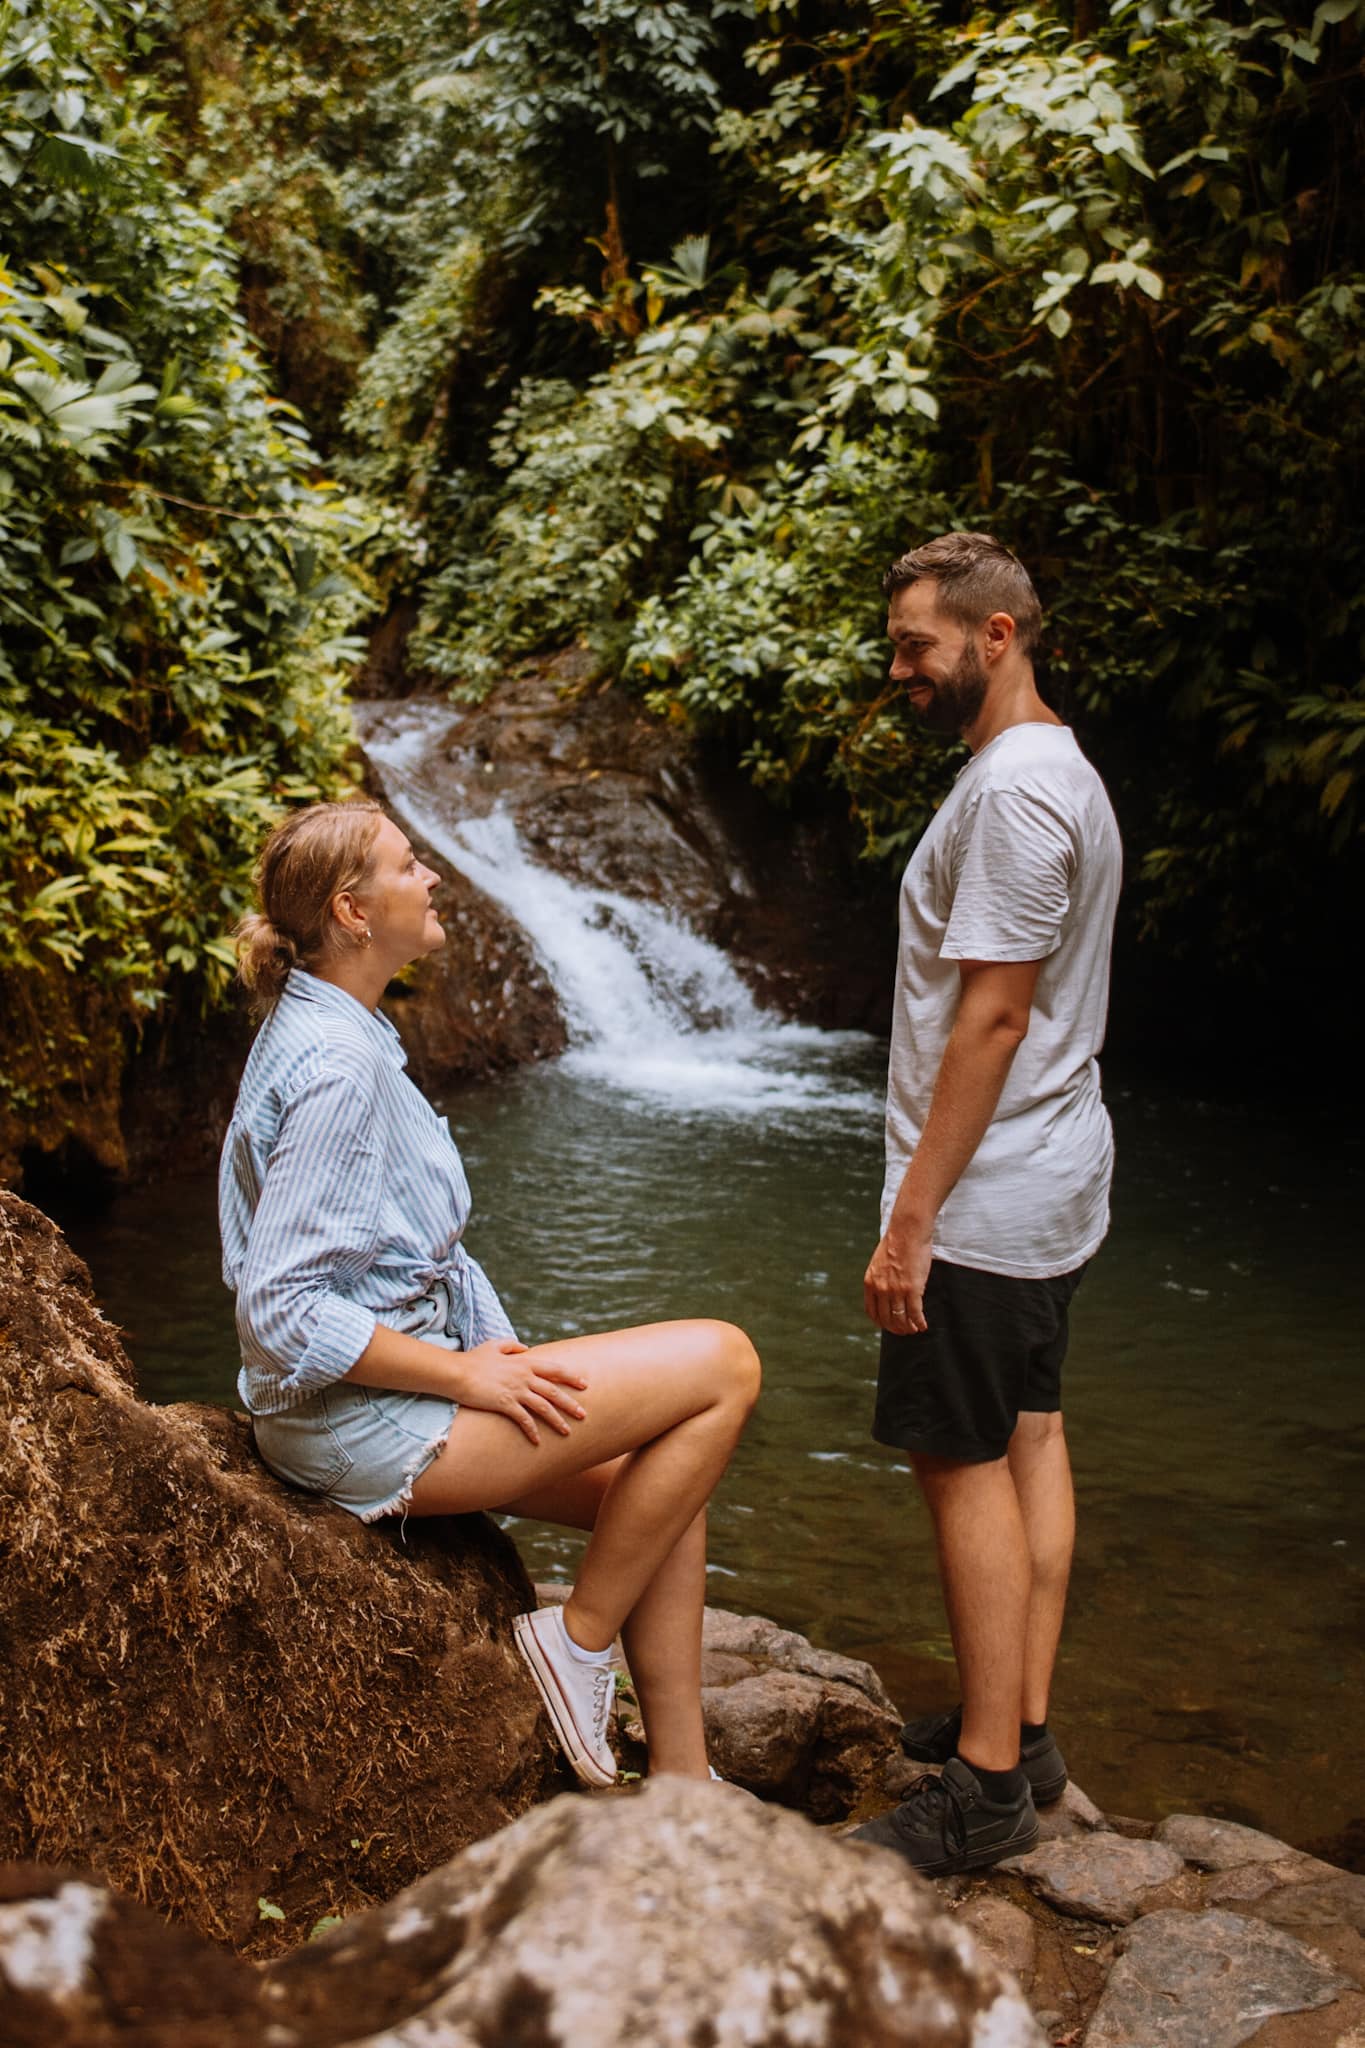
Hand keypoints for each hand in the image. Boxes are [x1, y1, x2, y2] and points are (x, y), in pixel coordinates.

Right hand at [454, 1340, 588, 1444]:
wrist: (457, 1372)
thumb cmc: (473, 1359)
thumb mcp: (495, 1345)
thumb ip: (512, 1345)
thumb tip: (525, 1348)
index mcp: (524, 1362)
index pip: (554, 1369)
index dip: (571, 1376)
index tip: (585, 1384)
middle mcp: (524, 1376)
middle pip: (554, 1391)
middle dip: (570, 1403)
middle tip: (583, 1414)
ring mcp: (515, 1390)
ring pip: (543, 1407)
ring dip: (557, 1420)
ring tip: (568, 1431)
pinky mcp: (505, 1404)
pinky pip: (523, 1420)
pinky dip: (532, 1431)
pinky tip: (538, 1441)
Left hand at [864, 1226, 932, 1334]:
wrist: (907, 1231)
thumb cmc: (896, 1243)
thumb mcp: (879, 1263)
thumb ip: (880, 1279)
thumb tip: (886, 1292)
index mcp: (870, 1283)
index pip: (872, 1312)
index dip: (881, 1322)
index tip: (889, 1325)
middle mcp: (881, 1289)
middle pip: (886, 1319)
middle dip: (896, 1329)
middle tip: (904, 1331)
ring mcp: (896, 1290)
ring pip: (901, 1319)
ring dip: (908, 1328)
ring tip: (914, 1329)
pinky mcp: (912, 1289)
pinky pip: (915, 1313)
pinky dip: (919, 1322)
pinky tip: (923, 1326)